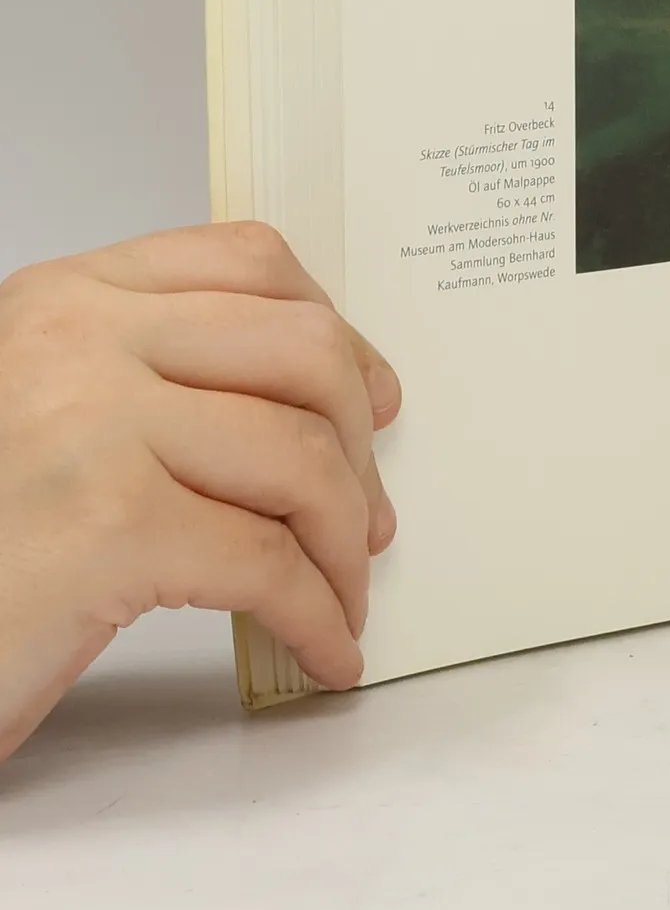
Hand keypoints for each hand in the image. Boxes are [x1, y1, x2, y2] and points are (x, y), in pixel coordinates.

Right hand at [0, 223, 399, 760]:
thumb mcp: (56, 412)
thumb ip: (164, 376)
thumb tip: (335, 399)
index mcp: (67, 296)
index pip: (250, 263)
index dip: (339, 336)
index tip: (373, 399)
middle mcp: (78, 341)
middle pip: (302, 352)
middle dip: (357, 444)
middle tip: (365, 516)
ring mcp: (92, 428)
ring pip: (300, 458)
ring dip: (344, 541)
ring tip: (344, 591)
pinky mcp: (106, 532)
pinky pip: (267, 564)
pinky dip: (317, 614)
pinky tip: (325, 647)